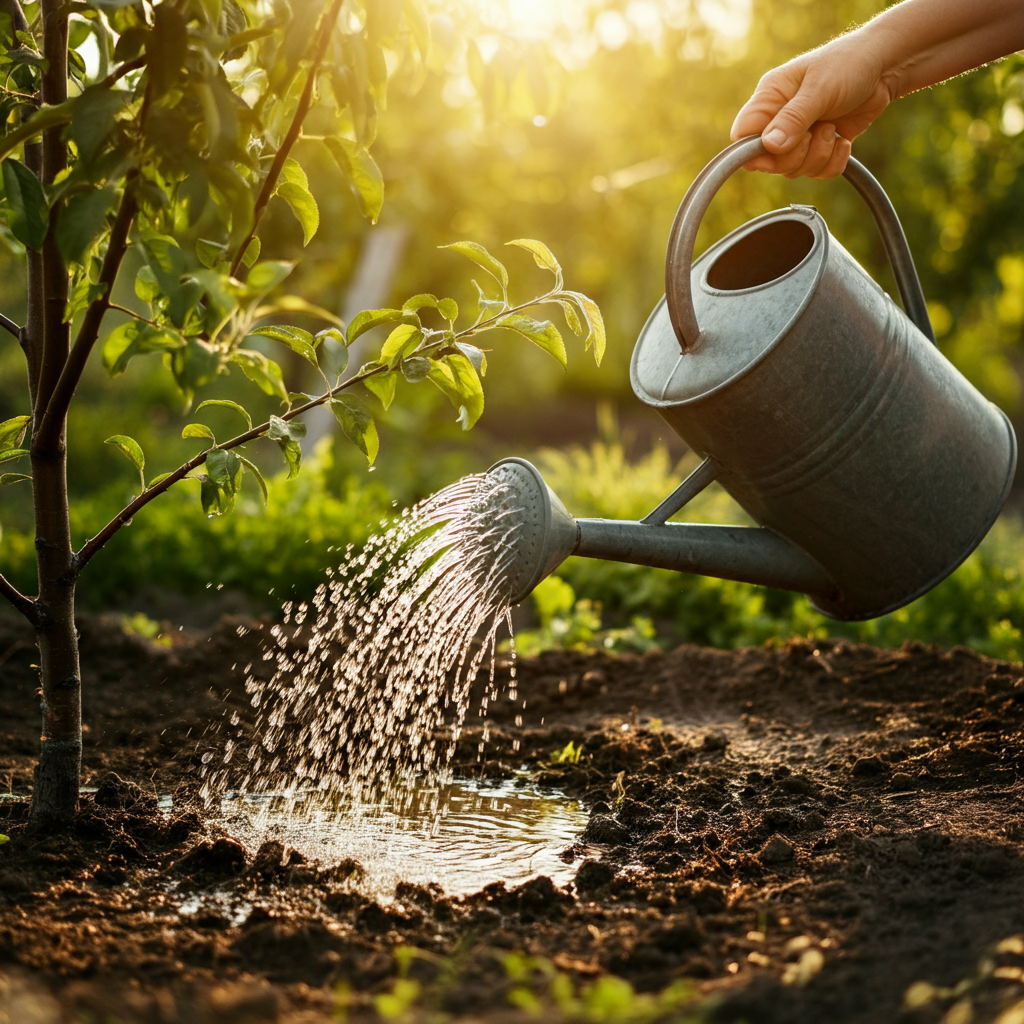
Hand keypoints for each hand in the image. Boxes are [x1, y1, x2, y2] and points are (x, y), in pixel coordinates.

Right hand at [730, 34, 898, 177]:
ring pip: (794, 171)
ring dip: (818, 156)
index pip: (743, 136)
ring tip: (833, 128)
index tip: (779, 149)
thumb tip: (769, 146)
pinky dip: (832, 163)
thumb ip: (793, 118)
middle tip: (817, 130)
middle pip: (769, 162)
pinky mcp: (818, 148)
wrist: (885, 67)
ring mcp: (798, 136)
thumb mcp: (820, 89)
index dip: (754, 151)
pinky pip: (816, 173)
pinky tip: (843, 141)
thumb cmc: (849, 65)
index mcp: (769, 99)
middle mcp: (779, 120)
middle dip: (797, 155)